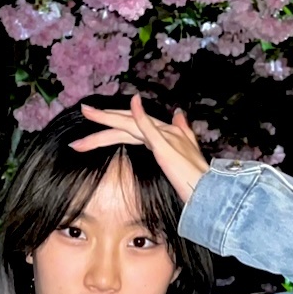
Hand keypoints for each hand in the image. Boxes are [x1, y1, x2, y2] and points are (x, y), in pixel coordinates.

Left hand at [72, 92, 209, 206]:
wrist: (208, 189)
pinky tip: (132, 104)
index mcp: (164, 133)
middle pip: (127, 121)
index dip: (114, 121)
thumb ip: (182, 131)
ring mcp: (164, 137)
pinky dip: (140, 115)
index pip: (133, 124)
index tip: (94, 120)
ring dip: (107, 118)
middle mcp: (163, 130)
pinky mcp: (165, 147)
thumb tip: (179, 113)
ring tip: (87, 112)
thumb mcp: (187, 151)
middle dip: (103, 117)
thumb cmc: (196, 177)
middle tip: (83, 110)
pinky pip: (149, 129)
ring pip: (130, 123)